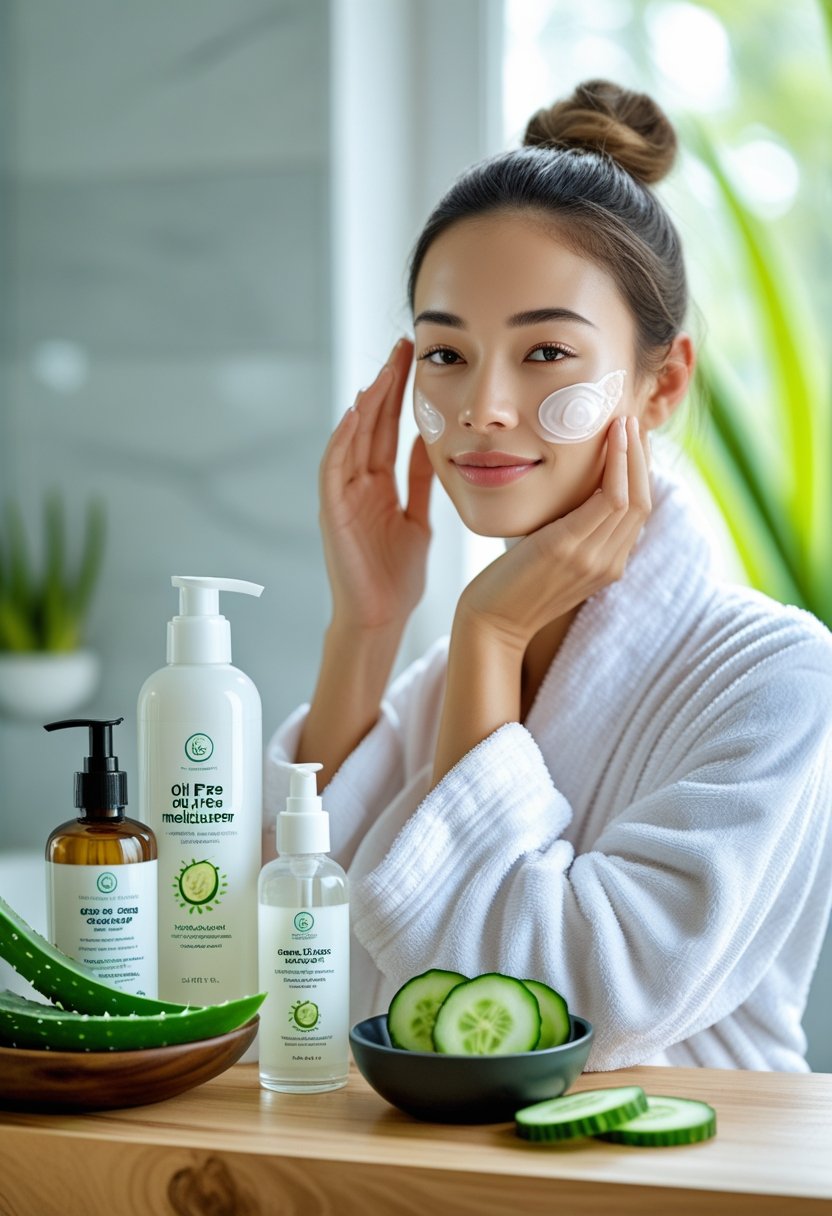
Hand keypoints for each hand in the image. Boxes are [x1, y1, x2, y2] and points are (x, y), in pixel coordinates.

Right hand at [319, 338, 433, 632]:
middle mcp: (358, 485)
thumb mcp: (418, 519)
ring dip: (365, 405)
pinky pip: (332, 470)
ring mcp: (342, 497)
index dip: (401, 394)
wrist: (380, 619)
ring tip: (381, 371)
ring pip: (351, 439)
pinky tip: (352, 415)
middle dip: (385, 385)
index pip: (389, 429)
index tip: (418, 359)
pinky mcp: (331, 513)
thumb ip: (420, 482)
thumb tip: (434, 442)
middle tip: (403, 346)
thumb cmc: (398, 578)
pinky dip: (340, 442)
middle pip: (370, 424)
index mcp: (379, 486)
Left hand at [457, 415, 651, 650]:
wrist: (491, 623)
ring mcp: (592, 558)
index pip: (638, 513)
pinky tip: (610, 440)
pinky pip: (609, 500)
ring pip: (633, 497)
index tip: (631, 441)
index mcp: (608, 566)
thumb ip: (572, 533)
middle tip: (632, 421)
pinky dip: (617, 466)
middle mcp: (608, 564)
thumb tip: (574, 498)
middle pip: (643, 502)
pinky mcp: (568, 548)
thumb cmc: (513, 586)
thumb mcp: (552, 556)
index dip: (640, 473)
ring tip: (623, 420)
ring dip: (632, 454)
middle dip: (642, 458)